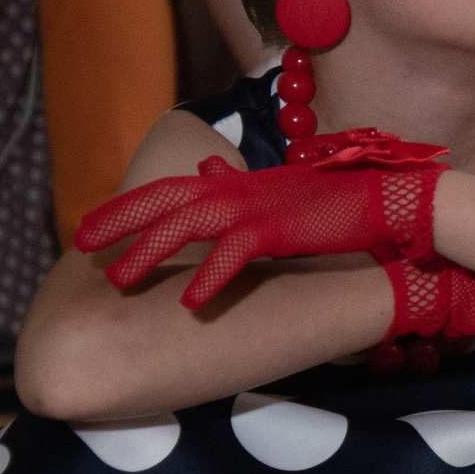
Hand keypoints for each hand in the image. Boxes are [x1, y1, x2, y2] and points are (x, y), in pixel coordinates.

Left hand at [73, 156, 443, 307]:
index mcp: (239, 184)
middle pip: (166, 200)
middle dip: (121, 220)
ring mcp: (259, 207)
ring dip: (151, 251)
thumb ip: (244, 188)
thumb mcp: (284, 193)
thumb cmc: (343, 202)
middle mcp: (241, 189)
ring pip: (189, 225)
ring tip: (119, 278)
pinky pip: (236, 254)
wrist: (393, 201)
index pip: (171, 189)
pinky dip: (211, 276)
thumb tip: (209, 171)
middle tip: (81, 243)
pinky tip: (189, 302)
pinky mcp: (282, 229)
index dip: (129, 206)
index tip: (93, 226)